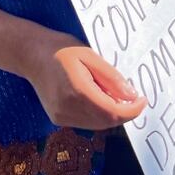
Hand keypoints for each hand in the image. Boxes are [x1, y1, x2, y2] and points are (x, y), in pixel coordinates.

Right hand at [25, 32, 146, 129]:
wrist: (31, 54)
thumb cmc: (61, 49)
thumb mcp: (91, 56)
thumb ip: (111, 78)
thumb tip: (131, 95)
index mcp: (78, 91)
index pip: (112, 112)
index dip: (132, 110)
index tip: (143, 99)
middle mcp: (68, 108)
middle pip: (106, 121)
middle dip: (124, 112)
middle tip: (134, 97)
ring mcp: (61, 116)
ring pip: (97, 125)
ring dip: (112, 114)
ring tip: (117, 95)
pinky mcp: (58, 118)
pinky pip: (86, 122)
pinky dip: (99, 115)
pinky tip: (100, 99)